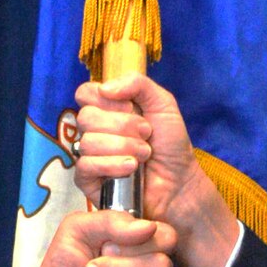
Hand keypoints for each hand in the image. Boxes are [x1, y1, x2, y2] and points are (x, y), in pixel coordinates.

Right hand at [73, 75, 238, 266]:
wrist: (181, 183)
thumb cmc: (171, 145)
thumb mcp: (163, 104)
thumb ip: (138, 83)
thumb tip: (105, 88)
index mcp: (107, 110)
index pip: (85, 93)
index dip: (107, 100)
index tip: (132, 109)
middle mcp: (95, 131)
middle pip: (86, 117)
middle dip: (122, 126)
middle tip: (146, 135)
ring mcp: (90, 156)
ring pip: (88, 142)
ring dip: (123, 147)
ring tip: (144, 155)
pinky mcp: (89, 181)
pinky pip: (85, 166)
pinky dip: (111, 165)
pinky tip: (131, 169)